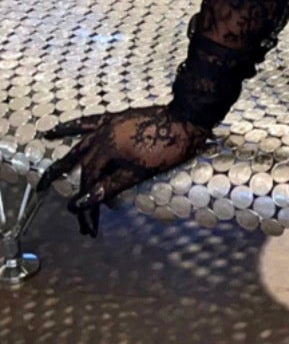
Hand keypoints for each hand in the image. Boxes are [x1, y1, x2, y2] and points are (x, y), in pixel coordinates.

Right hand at [35, 105, 211, 236]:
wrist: (187, 118)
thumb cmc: (168, 148)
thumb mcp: (140, 173)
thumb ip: (110, 186)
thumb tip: (85, 201)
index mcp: (107, 150)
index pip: (91, 182)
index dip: (89, 205)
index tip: (89, 225)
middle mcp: (101, 136)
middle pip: (83, 168)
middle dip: (76, 192)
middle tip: (69, 213)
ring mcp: (106, 126)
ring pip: (78, 146)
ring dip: (62, 163)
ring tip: (44, 179)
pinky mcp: (114, 119)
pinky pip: (87, 123)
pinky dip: (71, 128)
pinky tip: (55, 131)